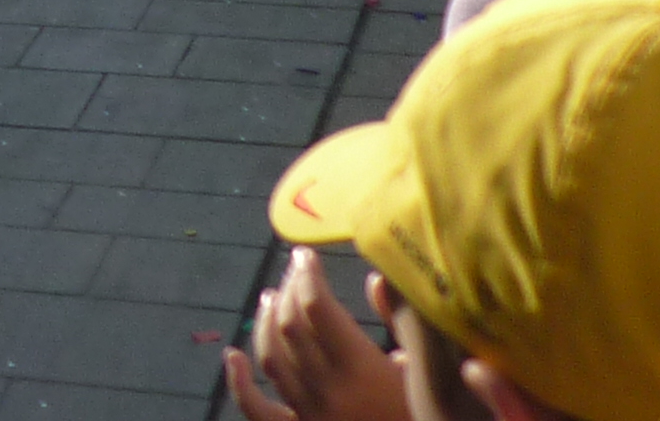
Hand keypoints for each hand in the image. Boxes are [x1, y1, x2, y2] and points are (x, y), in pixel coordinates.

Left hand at [225, 250, 406, 420]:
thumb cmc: (422, 416)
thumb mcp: (427, 378)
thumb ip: (404, 328)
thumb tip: (375, 279)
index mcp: (362, 370)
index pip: (318, 309)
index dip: (307, 276)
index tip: (306, 255)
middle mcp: (328, 390)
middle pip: (291, 328)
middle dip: (288, 291)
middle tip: (294, 271)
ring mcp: (309, 414)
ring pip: (272, 358)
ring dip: (267, 322)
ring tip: (271, 296)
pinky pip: (259, 410)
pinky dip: (240, 383)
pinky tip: (232, 357)